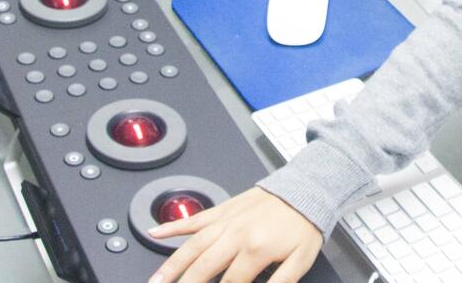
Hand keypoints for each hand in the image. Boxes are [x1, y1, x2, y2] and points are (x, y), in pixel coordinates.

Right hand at [147, 187, 323, 282]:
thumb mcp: (301, 260)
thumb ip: (281, 282)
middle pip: (203, 268)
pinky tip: (155, 233)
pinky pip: (194, 219)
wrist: (306, 188)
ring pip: (192, 246)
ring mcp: (225, 221)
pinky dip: (173, 227)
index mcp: (255, 249)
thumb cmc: (304, 224)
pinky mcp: (222, 209)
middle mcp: (235, 235)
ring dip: (171, 265)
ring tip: (156, 279)